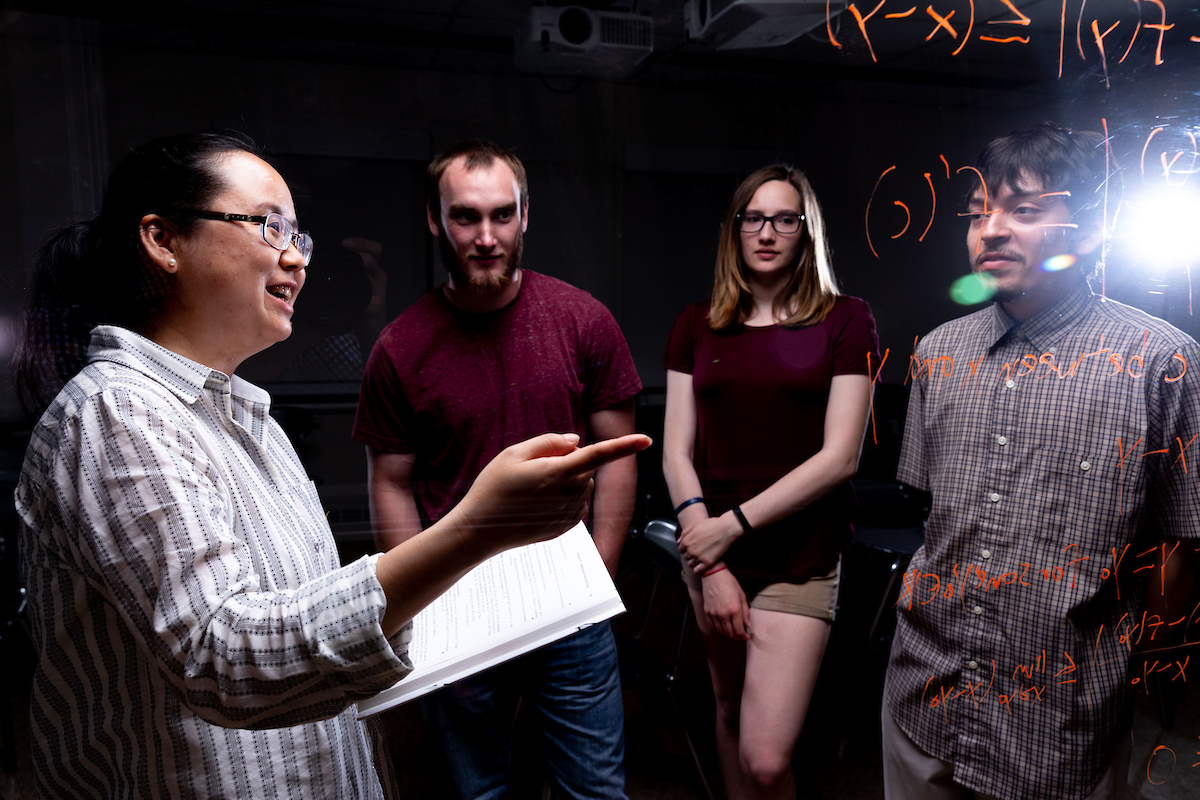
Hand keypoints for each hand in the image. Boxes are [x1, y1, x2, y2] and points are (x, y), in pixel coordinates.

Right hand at [452, 432, 650, 551]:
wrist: (479, 531)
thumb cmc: (493, 488)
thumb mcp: (514, 454)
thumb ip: (549, 441)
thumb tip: (577, 441)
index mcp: (558, 472)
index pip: (598, 454)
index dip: (624, 445)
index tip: (647, 440)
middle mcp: (569, 494)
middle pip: (584, 467)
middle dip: (568, 461)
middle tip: (533, 469)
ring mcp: (569, 514)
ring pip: (580, 486)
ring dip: (565, 481)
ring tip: (531, 490)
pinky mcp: (566, 527)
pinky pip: (575, 504)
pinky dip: (562, 499)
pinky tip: (536, 505)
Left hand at [677, 513, 740, 574]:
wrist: (726, 529)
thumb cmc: (712, 525)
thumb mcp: (695, 525)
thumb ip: (685, 533)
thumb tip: (678, 541)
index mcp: (687, 541)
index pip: (680, 550)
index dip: (686, 549)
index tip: (691, 548)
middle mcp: (691, 550)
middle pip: (686, 557)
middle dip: (690, 555)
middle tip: (699, 552)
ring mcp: (699, 557)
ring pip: (690, 564)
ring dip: (694, 562)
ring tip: (701, 558)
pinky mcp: (707, 562)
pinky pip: (697, 571)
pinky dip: (699, 569)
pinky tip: (703, 565)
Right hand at [701, 568, 749, 640]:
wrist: (713, 575)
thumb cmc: (729, 583)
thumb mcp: (742, 596)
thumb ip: (745, 612)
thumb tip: (748, 625)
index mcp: (734, 610)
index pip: (739, 631)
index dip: (744, 637)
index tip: (746, 637)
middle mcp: (723, 614)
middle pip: (730, 634)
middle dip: (737, 637)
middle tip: (740, 636)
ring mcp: (714, 614)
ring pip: (721, 632)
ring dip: (728, 635)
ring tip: (733, 632)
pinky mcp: (707, 612)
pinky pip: (712, 627)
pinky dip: (718, 630)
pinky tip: (723, 628)